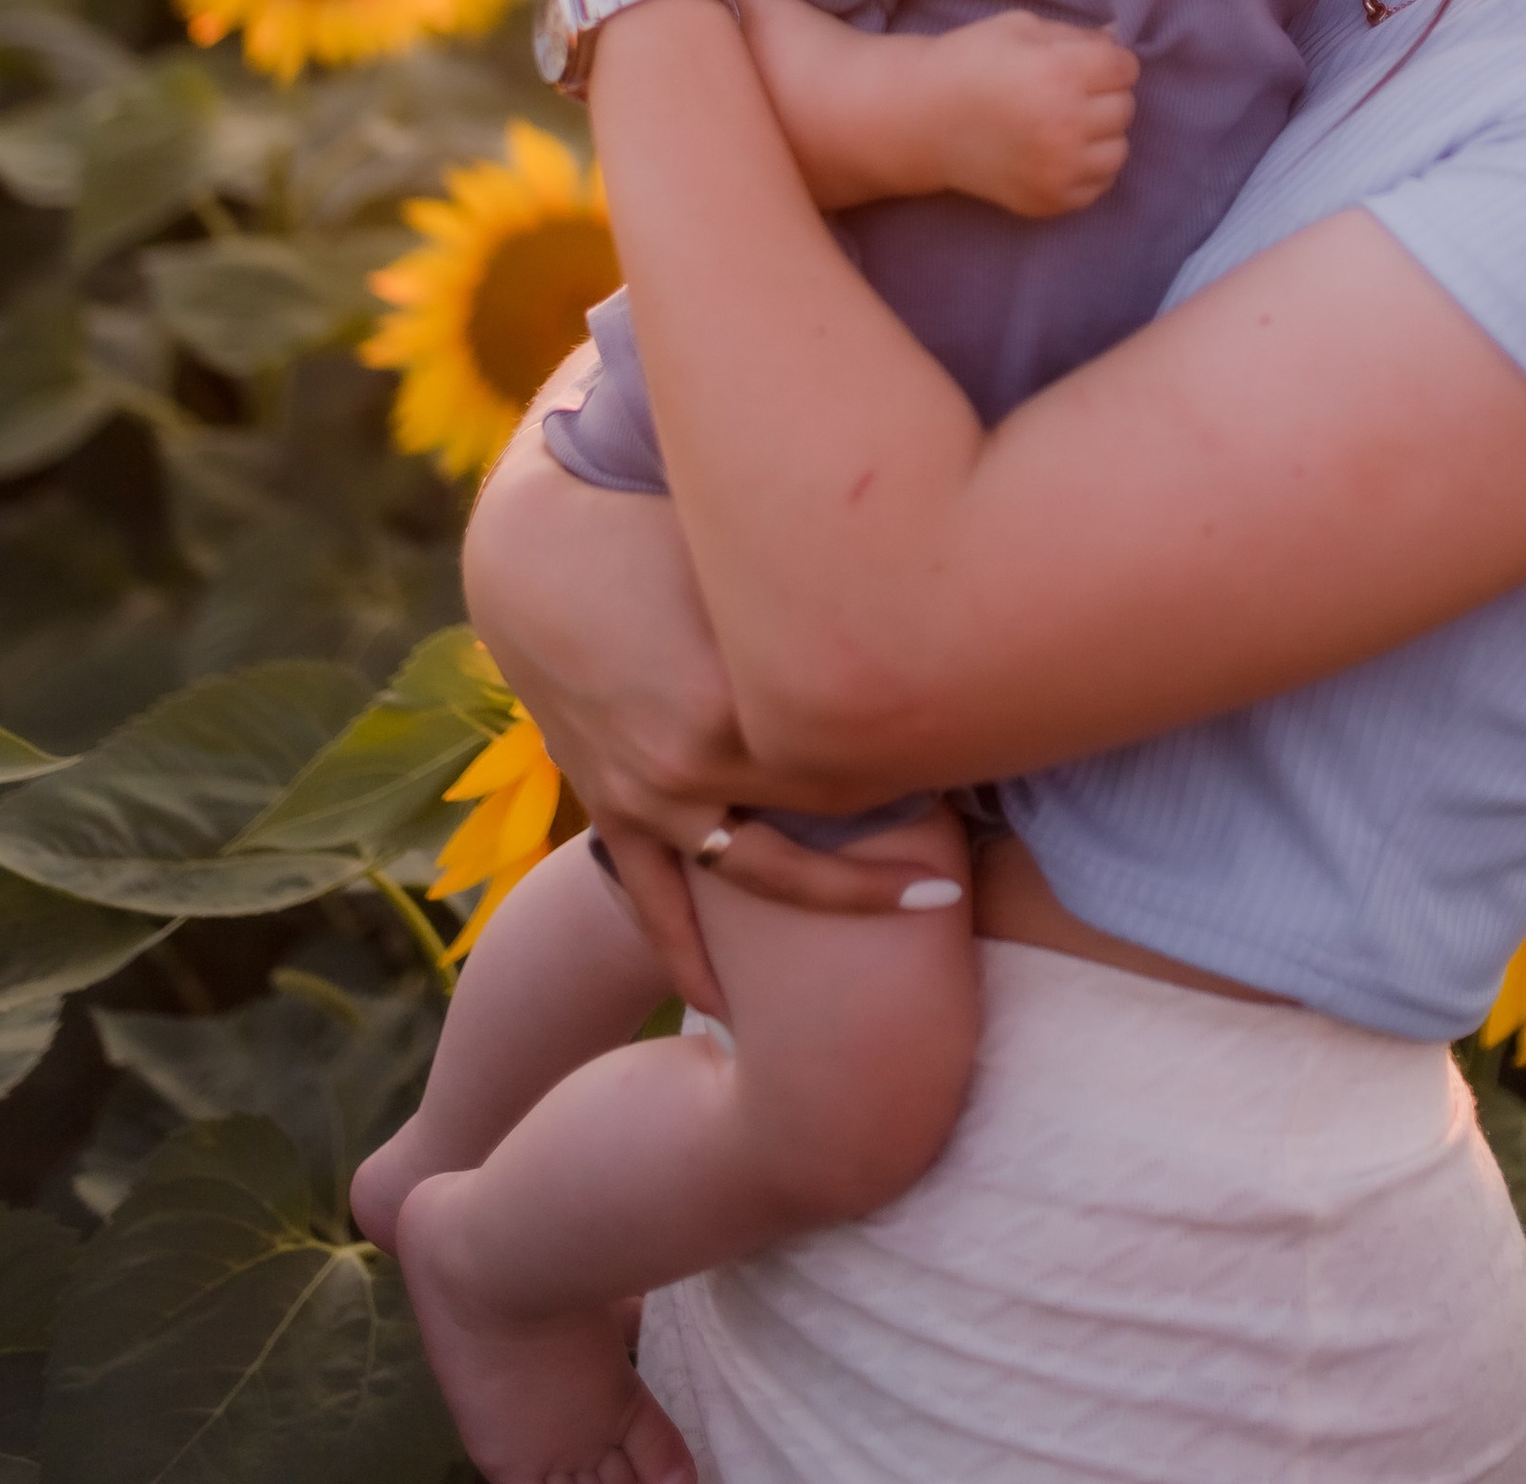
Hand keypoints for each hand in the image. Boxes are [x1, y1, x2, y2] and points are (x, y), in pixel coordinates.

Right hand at [463, 405, 962, 1006]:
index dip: (931, 745)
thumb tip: (928, 589)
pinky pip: (656, 901)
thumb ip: (824, 589)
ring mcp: (649, 794)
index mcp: (732, 697)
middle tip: (987, 816)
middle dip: (908, 811)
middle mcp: (694, 761)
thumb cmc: (656, 518)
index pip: (863, 747)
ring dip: (843, 893)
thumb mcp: (744, 551)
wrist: (536, 544)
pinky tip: (725, 1006)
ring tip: (929, 911)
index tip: (988, 734)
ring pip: (764, 872)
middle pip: (832, 807)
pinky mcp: (611, 806)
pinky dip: (691, 954)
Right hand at [928, 13, 1138, 220]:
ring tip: (1066, 123)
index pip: (1126, 67)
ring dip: (1101, 134)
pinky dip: (1087, 167)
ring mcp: (1059, 168)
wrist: (922, 119)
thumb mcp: (1020, 28)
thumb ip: (1075, 35)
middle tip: (1068, 93)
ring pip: (1118, 149)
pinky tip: (1057, 151)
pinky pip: (1099, 184)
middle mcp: (1067, 124)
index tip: (1084, 64)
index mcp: (1061, 73)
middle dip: (1104, 95)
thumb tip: (1118, 40)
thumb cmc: (969, 62)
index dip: (1108, 61)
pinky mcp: (1050, 200)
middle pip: (1125, 107)